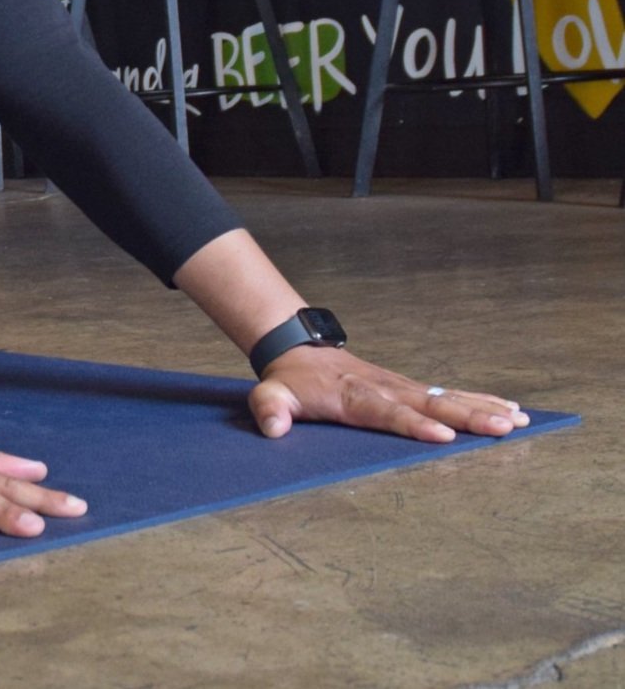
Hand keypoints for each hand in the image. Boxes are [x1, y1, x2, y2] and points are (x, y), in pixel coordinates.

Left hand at [250, 347, 529, 442]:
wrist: (298, 351)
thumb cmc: (289, 382)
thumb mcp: (270, 394)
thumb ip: (270, 411)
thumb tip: (274, 429)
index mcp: (354, 397)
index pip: (387, 413)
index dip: (414, 425)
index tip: (443, 437)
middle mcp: (385, 389)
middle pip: (429, 405)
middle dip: (466, 418)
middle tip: (503, 428)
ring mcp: (401, 387)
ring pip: (446, 398)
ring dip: (483, 409)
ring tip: (520, 421)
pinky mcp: (411, 388)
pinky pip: (449, 395)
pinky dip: (481, 401)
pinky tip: (511, 411)